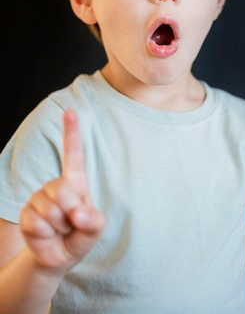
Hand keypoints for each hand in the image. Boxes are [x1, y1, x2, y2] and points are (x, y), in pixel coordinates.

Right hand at [18, 110, 104, 272]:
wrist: (59, 256)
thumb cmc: (80, 236)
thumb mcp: (95, 229)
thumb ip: (94, 222)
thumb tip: (78, 214)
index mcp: (76, 183)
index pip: (74, 156)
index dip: (71, 134)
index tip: (71, 112)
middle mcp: (55, 186)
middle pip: (61, 188)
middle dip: (70, 210)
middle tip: (73, 222)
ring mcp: (38, 199)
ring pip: (49, 208)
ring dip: (59, 225)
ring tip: (62, 229)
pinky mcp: (26, 214)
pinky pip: (37, 223)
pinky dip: (47, 234)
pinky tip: (48, 234)